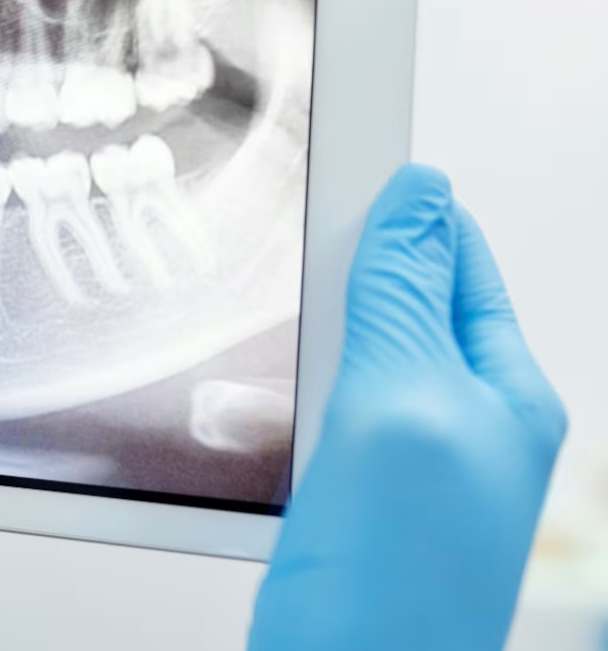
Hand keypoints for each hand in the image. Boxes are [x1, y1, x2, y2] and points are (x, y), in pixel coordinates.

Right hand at [249, 165, 565, 650]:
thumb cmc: (397, 586)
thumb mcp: (403, 407)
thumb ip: (405, 299)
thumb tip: (417, 195)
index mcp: (501, 390)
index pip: (453, 256)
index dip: (394, 206)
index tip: (330, 151)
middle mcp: (455, 424)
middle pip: (385, 302)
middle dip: (323, 287)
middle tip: (276, 282)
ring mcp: (395, 467)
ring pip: (329, 360)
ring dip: (281, 356)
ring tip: (259, 382)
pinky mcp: (337, 501)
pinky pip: (296, 421)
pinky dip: (256, 411)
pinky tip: (236, 425)